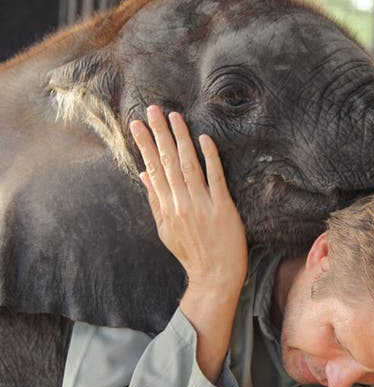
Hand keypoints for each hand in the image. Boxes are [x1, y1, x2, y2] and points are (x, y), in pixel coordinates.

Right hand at [130, 106, 247, 293]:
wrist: (215, 276)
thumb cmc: (192, 253)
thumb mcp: (166, 229)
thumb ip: (156, 201)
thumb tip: (144, 174)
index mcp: (166, 207)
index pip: (153, 168)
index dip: (145, 145)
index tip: (137, 124)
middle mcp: (181, 202)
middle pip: (168, 162)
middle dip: (159, 134)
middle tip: (153, 109)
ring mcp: (202, 203)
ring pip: (188, 165)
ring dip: (181, 139)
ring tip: (175, 117)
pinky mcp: (222, 207)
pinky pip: (215, 177)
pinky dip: (209, 157)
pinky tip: (204, 139)